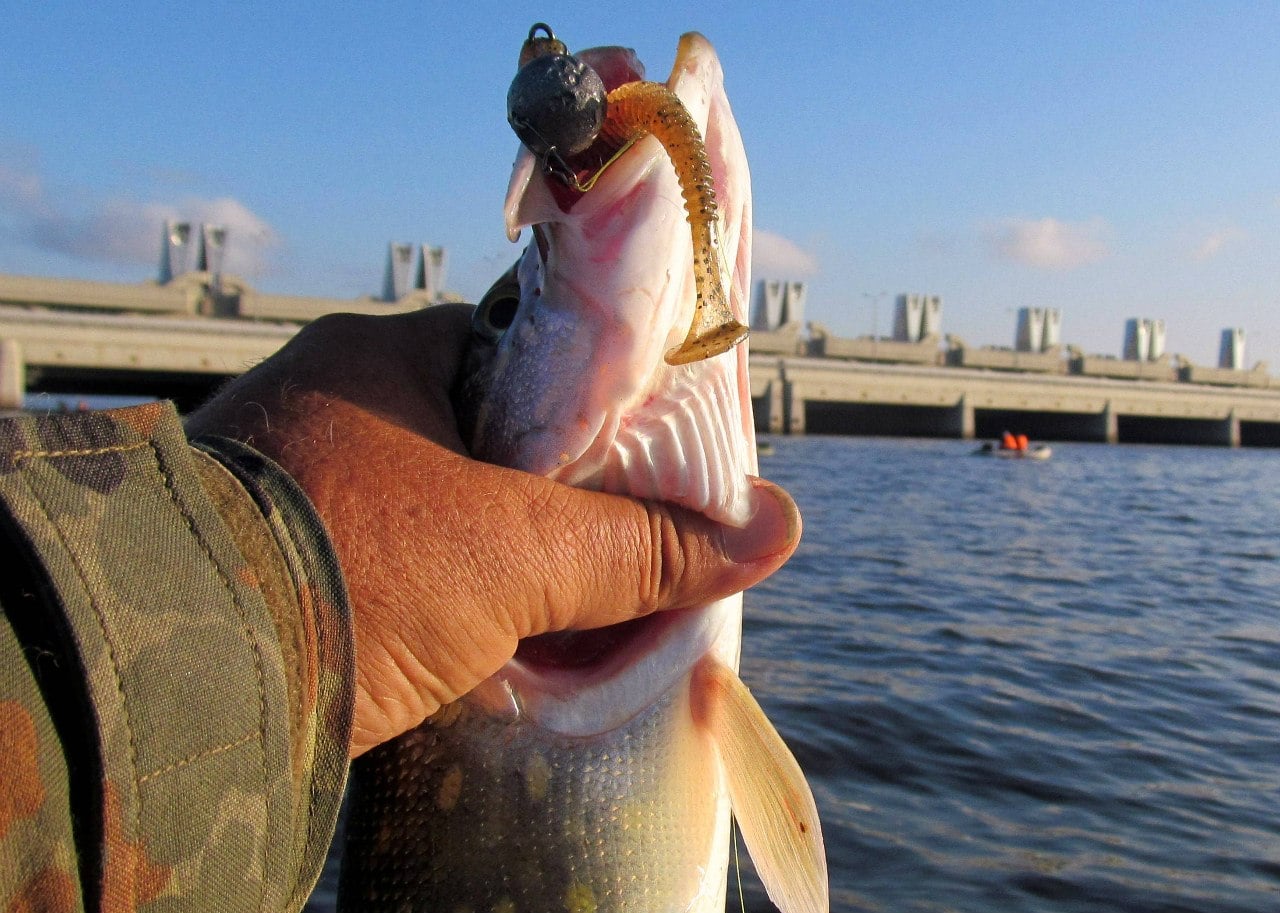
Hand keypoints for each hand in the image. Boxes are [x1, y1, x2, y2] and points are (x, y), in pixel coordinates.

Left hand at [186, 304, 799, 756]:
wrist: (171, 674)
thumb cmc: (350, 572)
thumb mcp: (517, 556)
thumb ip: (642, 545)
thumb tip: (772, 530)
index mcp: (390, 354)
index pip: (527, 359)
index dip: (597, 412)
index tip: (642, 463)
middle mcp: (333, 395)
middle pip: (481, 434)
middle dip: (546, 494)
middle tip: (607, 547)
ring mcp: (290, 469)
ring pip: (431, 499)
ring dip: (488, 547)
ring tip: (552, 600)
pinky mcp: (266, 547)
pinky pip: (380, 550)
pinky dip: (430, 585)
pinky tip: (469, 630)